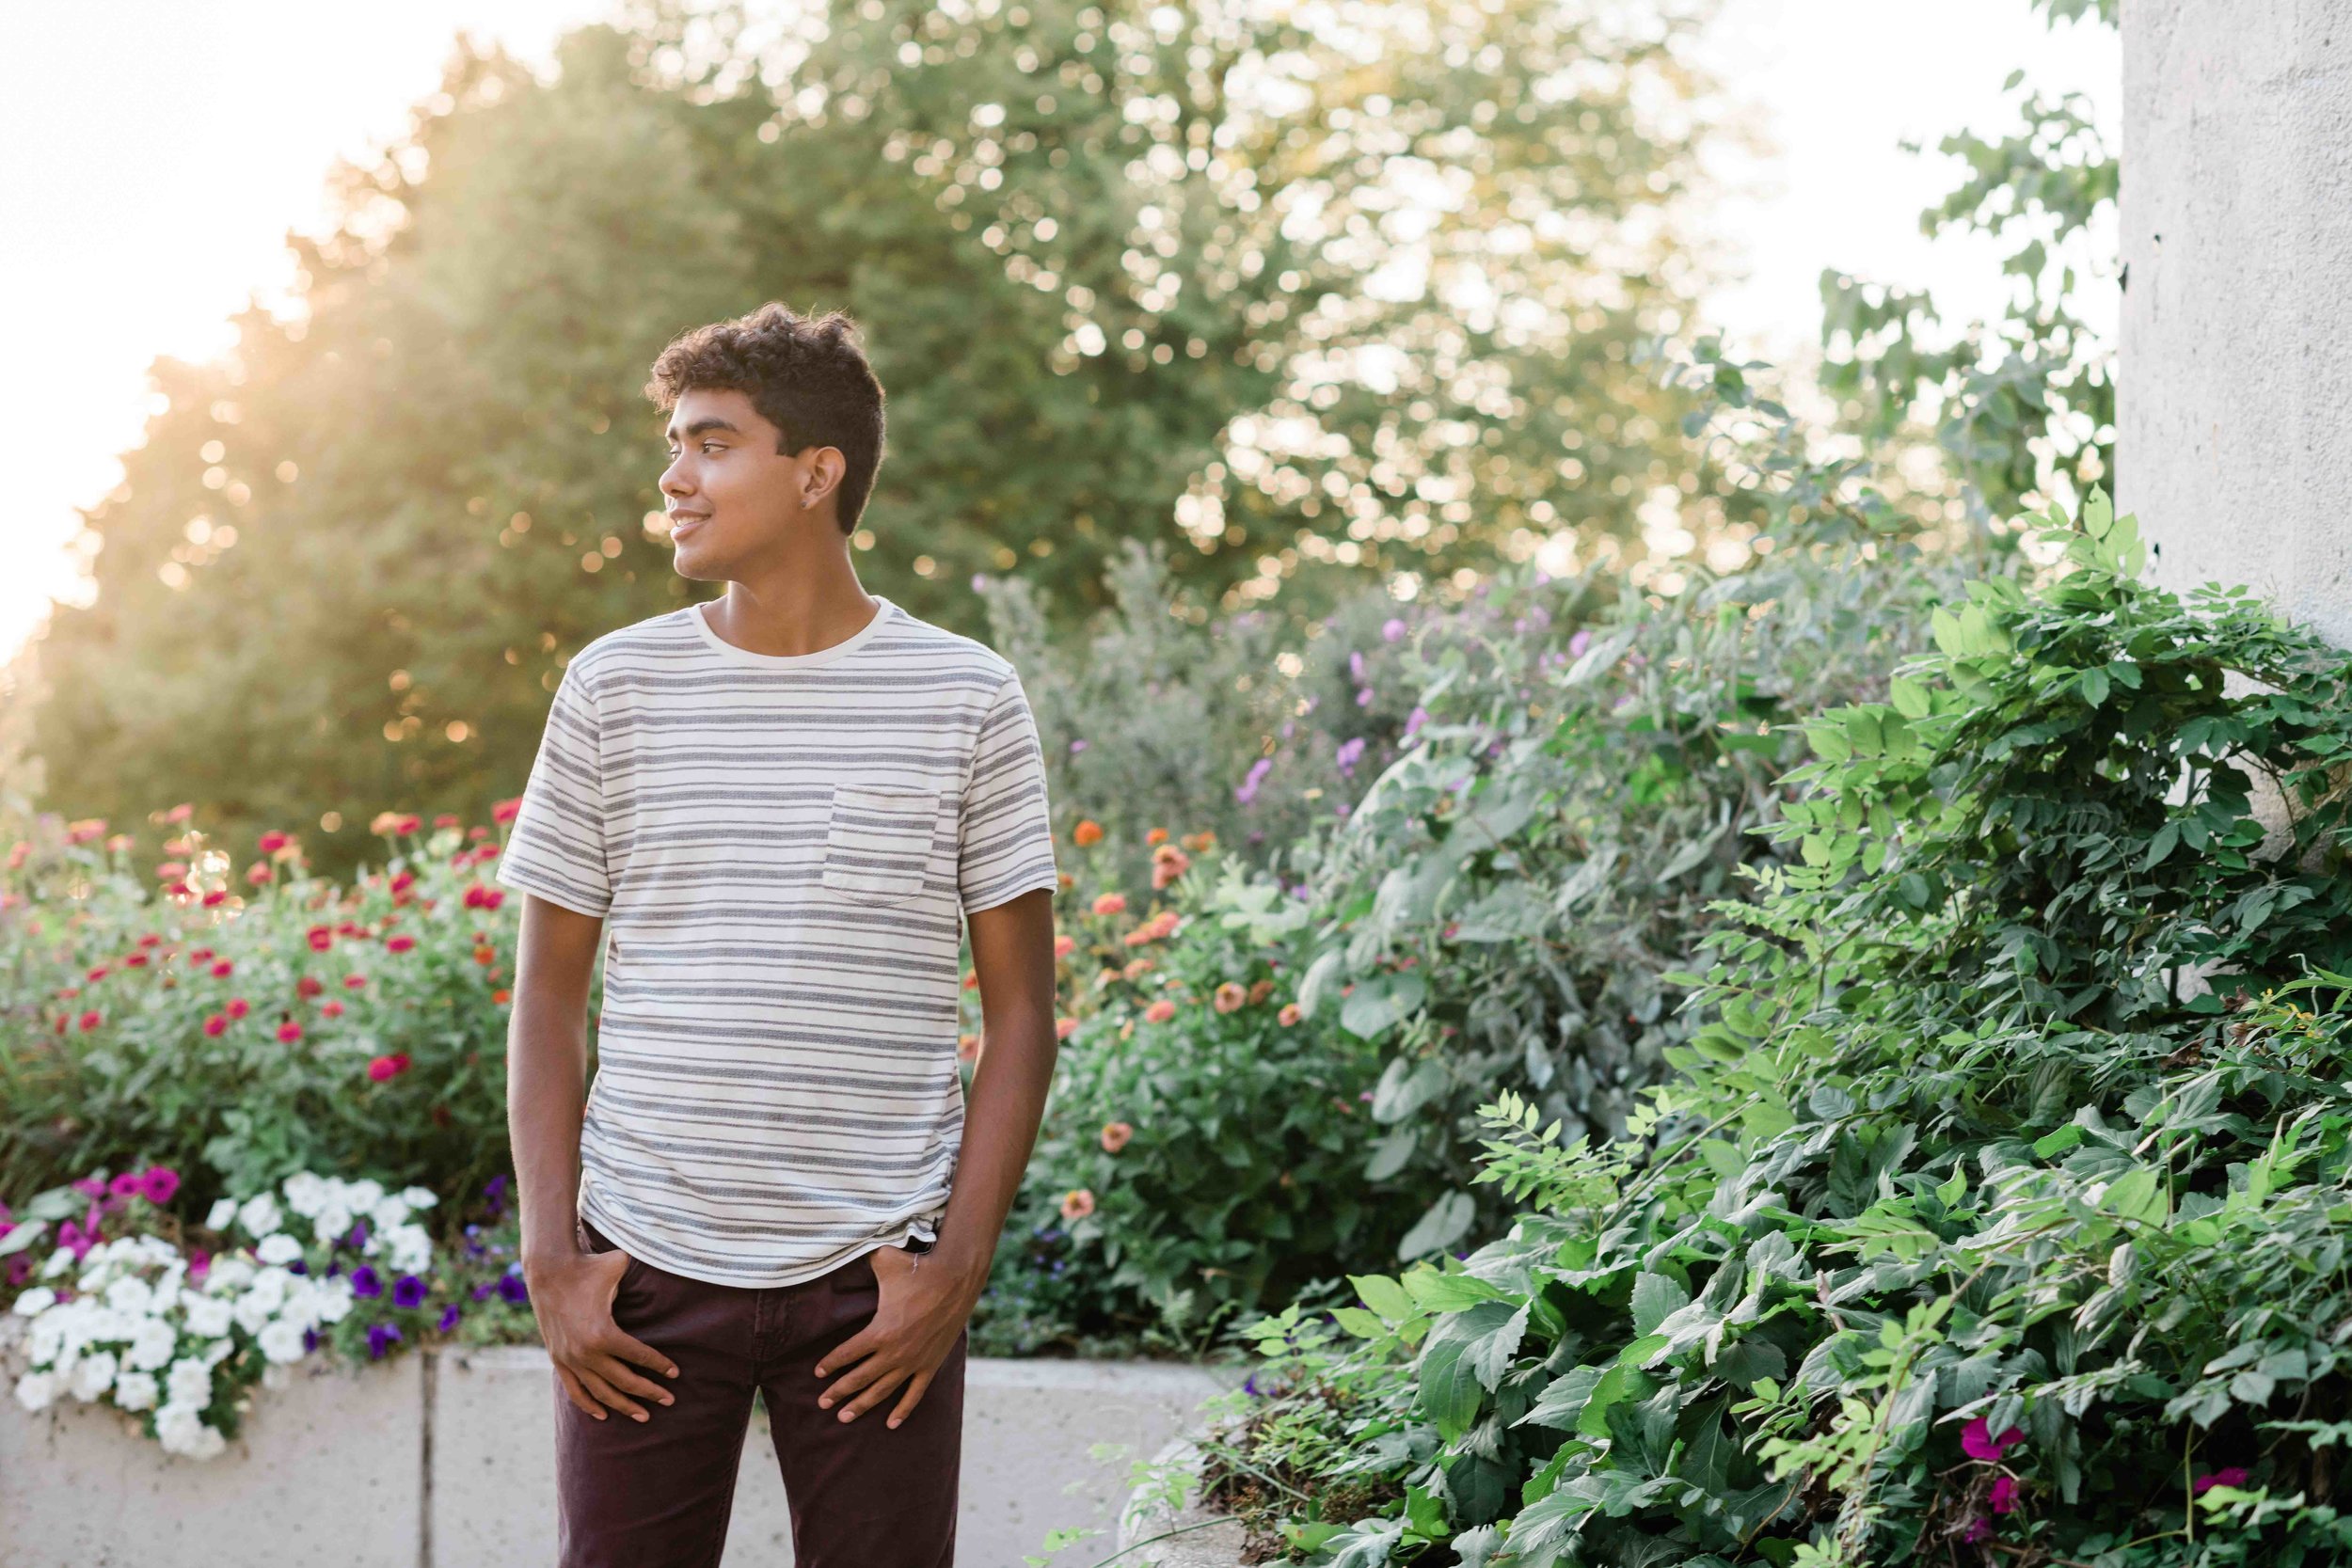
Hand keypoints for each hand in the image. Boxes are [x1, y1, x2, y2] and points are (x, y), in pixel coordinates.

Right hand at [526, 1248, 680, 1422]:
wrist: (548, 1270)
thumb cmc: (589, 1266)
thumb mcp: (620, 1266)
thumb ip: (643, 1272)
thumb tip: (666, 1265)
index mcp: (604, 1333)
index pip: (640, 1356)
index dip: (660, 1365)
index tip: (675, 1373)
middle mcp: (586, 1352)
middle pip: (624, 1381)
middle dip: (649, 1392)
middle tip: (669, 1400)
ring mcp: (570, 1359)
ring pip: (601, 1392)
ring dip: (623, 1405)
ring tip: (643, 1415)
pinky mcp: (558, 1360)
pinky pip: (575, 1390)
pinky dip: (589, 1404)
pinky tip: (603, 1415)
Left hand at [811, 1245, 977, 1428]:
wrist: (957, 1278)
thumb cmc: (917, 1268)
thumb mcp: (884, 1260)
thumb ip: (860, 1258)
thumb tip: (839, 1245)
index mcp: (880, 1331)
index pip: (847, 1354)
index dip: (830, 1364)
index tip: (817, 1373)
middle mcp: (895, 1352)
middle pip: (860, 1378)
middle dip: (839, 1391)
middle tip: (823, 1402)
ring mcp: (914, 1362)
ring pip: (883, 1390)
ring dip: (863, 1404)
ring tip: (844, 1416)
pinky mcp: (931, 1365)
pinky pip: (914, 1394)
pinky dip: (902, 1410)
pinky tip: (891, 1424)